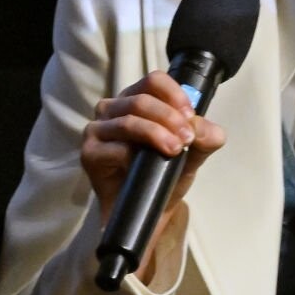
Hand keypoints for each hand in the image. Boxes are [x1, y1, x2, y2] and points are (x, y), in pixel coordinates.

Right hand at [80, 71, 227, 280]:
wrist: (147, 213)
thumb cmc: (163, 177)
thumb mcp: (193, 155)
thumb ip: (205, 138)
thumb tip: (205, 129)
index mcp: (135, 100)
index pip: (153, 81)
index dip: (174, 94)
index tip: (190, 116)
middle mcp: (112, 109)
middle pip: (141, 100)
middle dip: (169, 118)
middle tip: (187, 140)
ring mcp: (97, 130)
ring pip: (128, 121)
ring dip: (155, 133)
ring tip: (175, 150)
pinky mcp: (89, 153)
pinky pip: (114, 147)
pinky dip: (134, 155)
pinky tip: (145, 166)